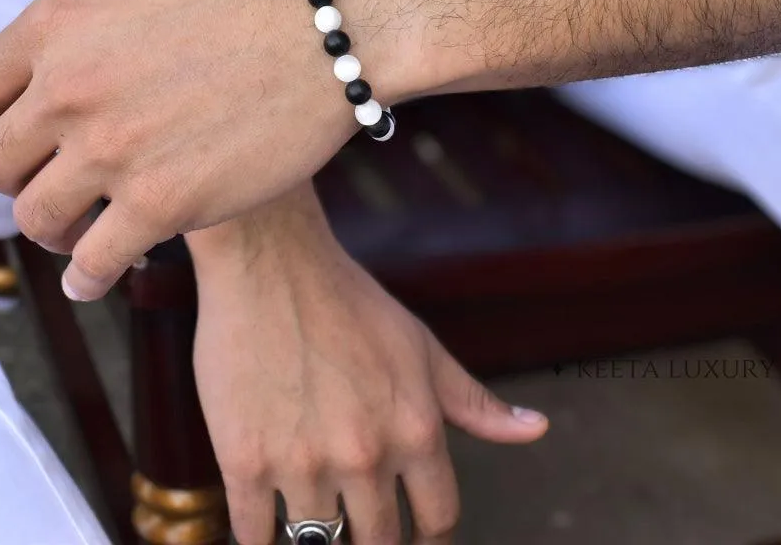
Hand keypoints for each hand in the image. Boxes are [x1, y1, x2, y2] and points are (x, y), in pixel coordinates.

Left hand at [0, 0, 406, 300]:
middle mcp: (69, 86)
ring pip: (36, 218)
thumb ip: (76, 42)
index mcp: (55, 25)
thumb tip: (39, 94)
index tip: (26, 142)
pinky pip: (92, 265)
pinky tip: (99, 278)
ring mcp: (113, 148)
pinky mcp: (163, 203)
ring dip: (56, 231)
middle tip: (58, 187)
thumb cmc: (240, 8)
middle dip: (22, 180)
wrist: (325, 28)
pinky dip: (89, 279)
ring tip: (83, 233)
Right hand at [189, 188, 547, 544]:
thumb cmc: (349, 302)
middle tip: (358, 519)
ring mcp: (303, 463)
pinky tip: (265, 522)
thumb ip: (475, 402)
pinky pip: (256, 535)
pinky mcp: (245, 461)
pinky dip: (262, 536)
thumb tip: (536, 430)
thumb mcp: (422, 348)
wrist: (271, 263)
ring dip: (318, 533)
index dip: (428, 535)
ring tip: (314, 507)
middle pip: (378, 542)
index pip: (438, 521)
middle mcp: (365, 456)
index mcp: (416, 430)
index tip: (411, 533)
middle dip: (372, 536)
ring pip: (317, 542)